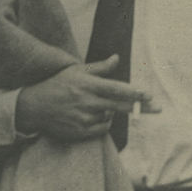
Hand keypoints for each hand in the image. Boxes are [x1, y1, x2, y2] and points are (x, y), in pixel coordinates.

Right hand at [16, 55, 159, 140]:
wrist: (33, 105)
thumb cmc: (57, 84)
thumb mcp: (76, 71)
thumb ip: (99, 68)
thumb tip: (117, 58)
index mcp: (87, 85)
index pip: (116, 89)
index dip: (134, 92)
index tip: (148, 95)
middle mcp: (86, 101)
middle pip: (120, 106)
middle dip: (140, 106)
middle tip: (158, 107)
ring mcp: (83, 118)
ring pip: (111, 117)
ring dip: (110, 112)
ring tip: (95, 106)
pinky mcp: (80, 131)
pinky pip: (102, 128)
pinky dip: (102, 122)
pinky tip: (91, 116)